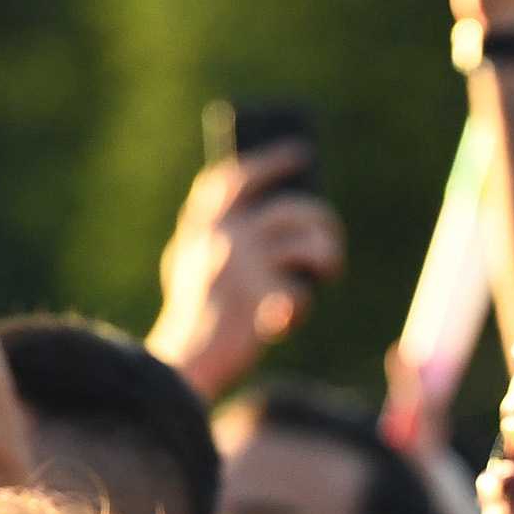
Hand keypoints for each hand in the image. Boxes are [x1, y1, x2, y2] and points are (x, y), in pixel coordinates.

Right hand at [148, 144, 347, 401]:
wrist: (185, 360)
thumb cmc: (197, 313)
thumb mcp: (195, 264)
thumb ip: (222, 235)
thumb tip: (282, 210)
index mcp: (201, 224)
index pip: (237, 177)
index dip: (270, 163)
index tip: (299, 153)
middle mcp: (222, 235)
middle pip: (290, 208)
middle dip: (319, 218)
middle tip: (328, 231)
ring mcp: (242, 264)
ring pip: (307, 242)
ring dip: (326, 255)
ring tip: (329, 268)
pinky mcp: (261, 297)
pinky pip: (301, 292)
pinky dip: (301, 306)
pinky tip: (293, 315)